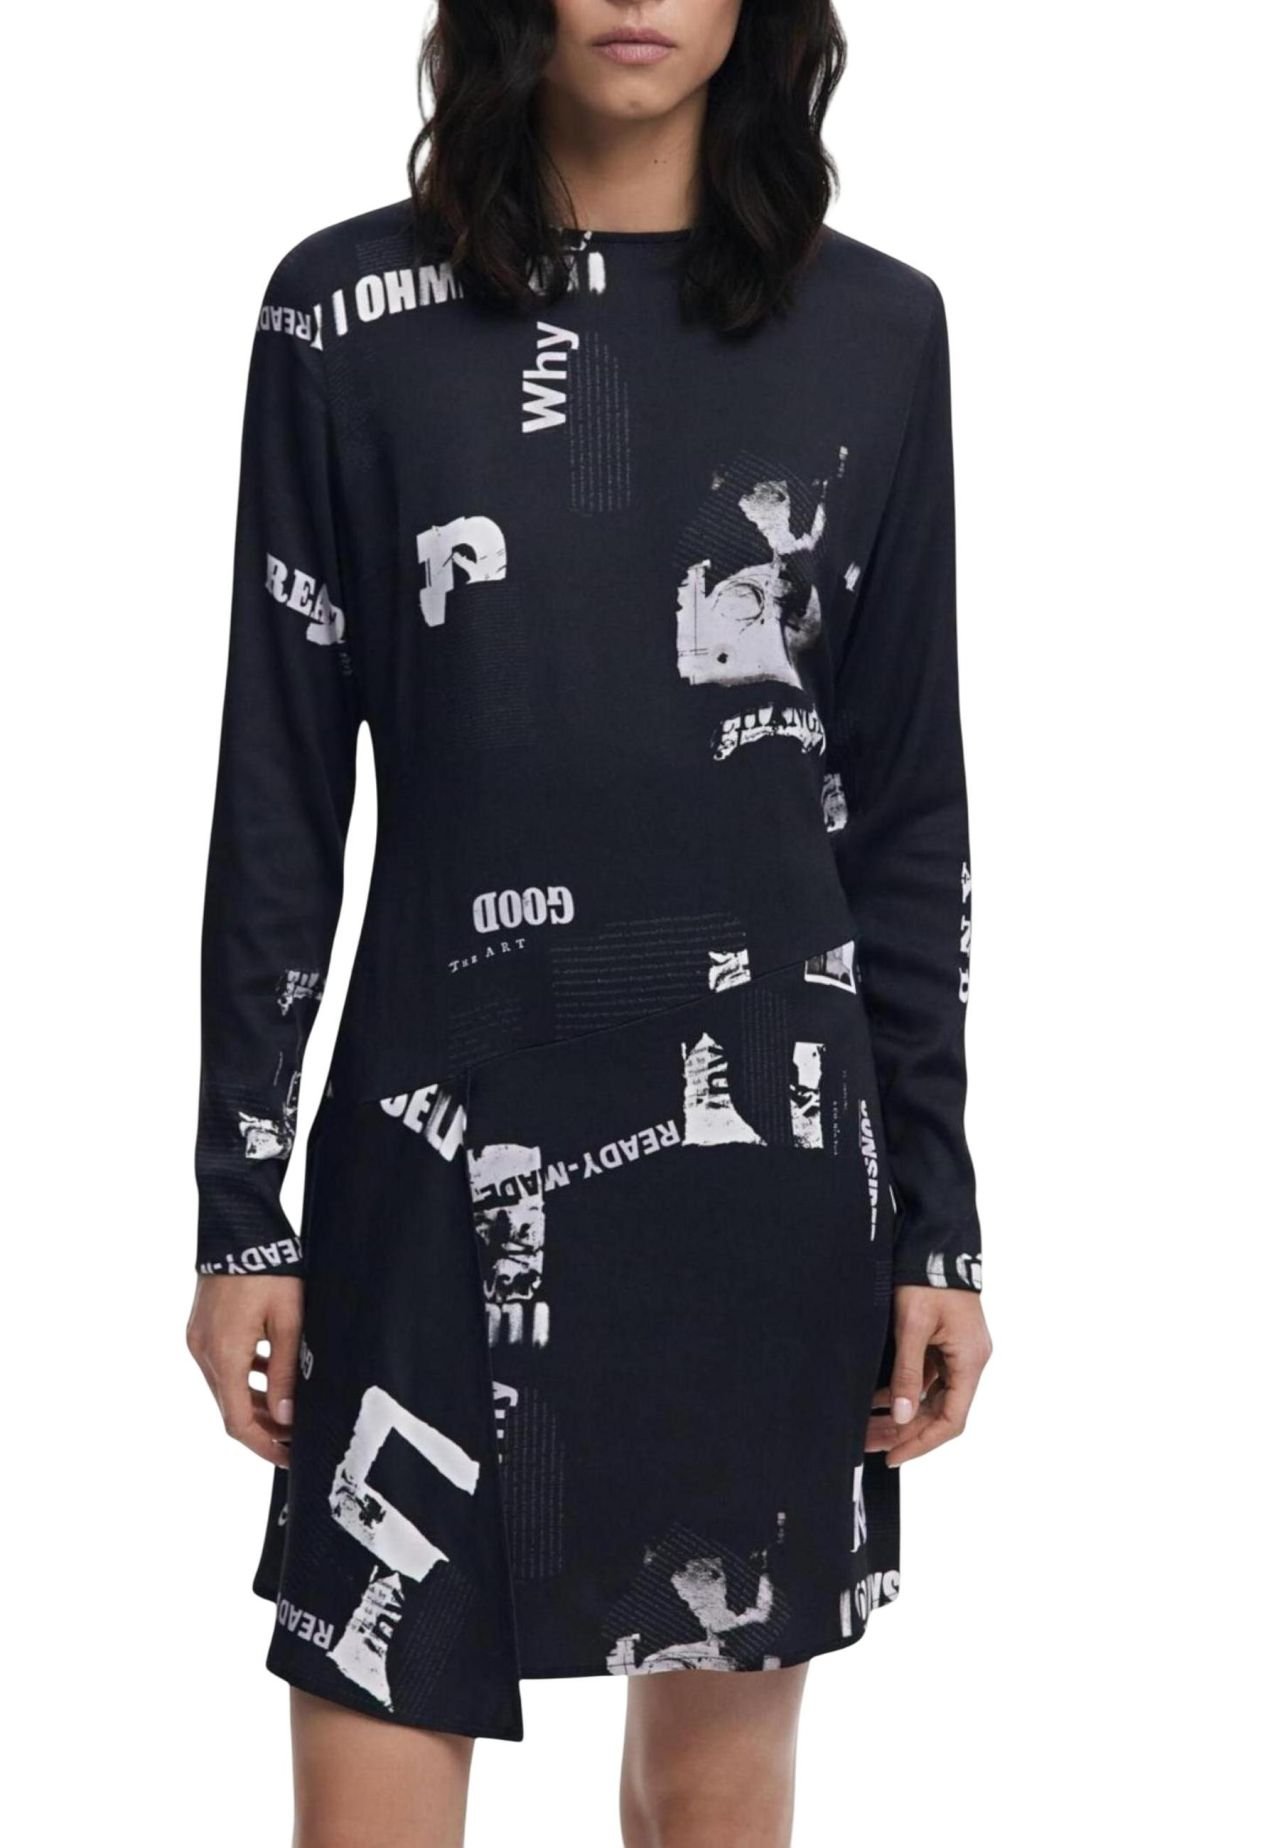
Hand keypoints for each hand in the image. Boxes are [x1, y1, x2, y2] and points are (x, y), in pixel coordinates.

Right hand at [186, 1274, 301, 1465]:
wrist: (239, 1228)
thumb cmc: (270, 1270)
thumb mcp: (288, 1321)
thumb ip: (285, 1371)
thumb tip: (285, 1417)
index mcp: (224, 1356)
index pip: (238, 1422)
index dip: (263, 1445)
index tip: (288, 1457)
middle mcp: (204, 1353)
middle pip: (230, 1409)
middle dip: (262, 1428)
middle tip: (295, 1438)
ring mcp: (198, 1341)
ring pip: (226, 1388)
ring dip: (254, 1403)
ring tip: (288, 1410)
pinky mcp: (201, 1330)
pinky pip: (222, 1366)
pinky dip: (244, 1378)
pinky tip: (270, 1375)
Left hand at [865, 1285, 992, 1467]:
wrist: (935, 1242)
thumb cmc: (927, 1279)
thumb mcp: (913, 1326)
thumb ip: (908, 1373)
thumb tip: (903, 1415)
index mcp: (970, 1361)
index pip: (950, 1420)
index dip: (922, 1442)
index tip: (894, 1456)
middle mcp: (969, 1360)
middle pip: (940, 1412)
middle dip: (905, 1431)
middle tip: (870, 1443)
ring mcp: (958, 1351)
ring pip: (931, 1396)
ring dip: (902, 1413)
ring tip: (868, 1427)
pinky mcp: (945, 1342)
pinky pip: (927, 1377)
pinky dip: (904, 1390)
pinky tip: (876, 1399)